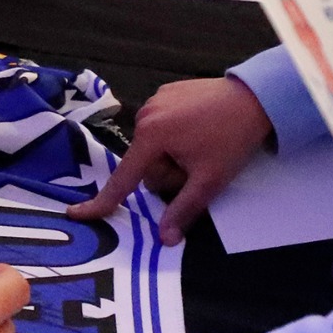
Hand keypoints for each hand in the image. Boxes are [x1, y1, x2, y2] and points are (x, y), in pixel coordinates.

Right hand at [66, 76, 270, 243]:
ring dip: (172, 154)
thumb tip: (164, 240)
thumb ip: (183, 210)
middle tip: (198, 166)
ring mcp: (155, 99)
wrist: (256, 98)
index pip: (123, 178)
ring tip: (203, 145)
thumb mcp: (209, 180)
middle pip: (145, 164)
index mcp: (151, 137)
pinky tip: (201, 127)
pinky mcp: (167, 92)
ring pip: (154, 145)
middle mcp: (144, 115)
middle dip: (167, 172)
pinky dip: (177, 133)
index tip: (76, 214)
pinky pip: (162, 124)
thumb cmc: (231, 140)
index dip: (102, 201)